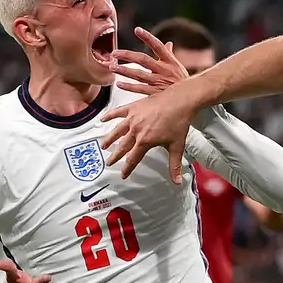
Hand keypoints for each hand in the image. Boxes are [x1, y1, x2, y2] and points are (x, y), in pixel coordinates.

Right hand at [101, 51, 200, 184]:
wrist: (180, 100)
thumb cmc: (179, 123)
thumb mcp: (177, 146)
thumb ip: (174, 165)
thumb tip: (177, 182)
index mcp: (145, 141)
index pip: (133, 158)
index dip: (127, 168)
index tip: (123, 175)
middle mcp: (136, 130)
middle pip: (122, 146)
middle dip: (115, 156)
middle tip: (109, 162)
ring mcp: (133, 118)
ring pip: (117, 131)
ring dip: (109, 139)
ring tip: (104, 146)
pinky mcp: (134, 107)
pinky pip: (118, 112)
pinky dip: (109, 115)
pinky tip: (102, 119)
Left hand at [114, 28, 188, 97]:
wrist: (192, 98)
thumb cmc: (183, 81)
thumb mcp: (178, 66)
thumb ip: (170, 54)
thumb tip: (168, 43)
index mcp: (169, 61)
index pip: (158, 46)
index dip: (148, 37)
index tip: (137, 30)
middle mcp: (164, 70)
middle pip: (143, 60)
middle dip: (127, 55)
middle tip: (114, 53)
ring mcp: (159, 82)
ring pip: (138, 74)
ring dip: (124, 70)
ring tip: (112, 67)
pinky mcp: (156, 94)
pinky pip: (140, 89)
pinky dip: (129, 87)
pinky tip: (119, 83)